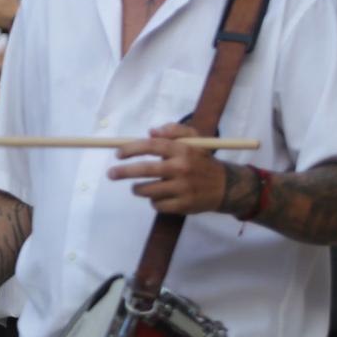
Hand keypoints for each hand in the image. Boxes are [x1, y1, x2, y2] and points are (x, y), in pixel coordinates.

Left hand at [108, 123, 228, 214]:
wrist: (226, 186)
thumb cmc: (202, 161)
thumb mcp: (195, 139)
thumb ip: (175, 130)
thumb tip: (151, 132)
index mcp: (182, 150)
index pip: (151, 146)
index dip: (131, 149)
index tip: (118, 154)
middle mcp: (182, 168)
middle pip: (145, 170)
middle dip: (123, 172)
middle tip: (111, 174)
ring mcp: (183, 188)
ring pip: (147, 190)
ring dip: (138, 189)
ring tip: (138, 187)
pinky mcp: (183, 205)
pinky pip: (157, 205)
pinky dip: (154, 201)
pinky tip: (159, 196)